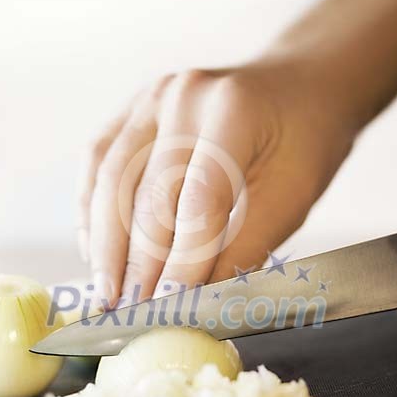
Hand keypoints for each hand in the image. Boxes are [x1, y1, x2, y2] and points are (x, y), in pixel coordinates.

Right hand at [77, 60, 354, 306]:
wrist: (298, 86)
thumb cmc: (305, 141)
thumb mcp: (292, 195)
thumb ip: (243, 245)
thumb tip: (195, 298)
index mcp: (233, 111)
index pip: (197, 201)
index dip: (179, 261)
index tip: (164, 308)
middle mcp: (182, 95)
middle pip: (145, 193)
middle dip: (135, 262)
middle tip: (126, 311)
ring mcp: (152, 97)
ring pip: (110, 179)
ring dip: (103, 242)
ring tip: (105, 289)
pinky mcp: (136, 107)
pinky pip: (99, 160)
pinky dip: (91, 208)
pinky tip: (94, 245)